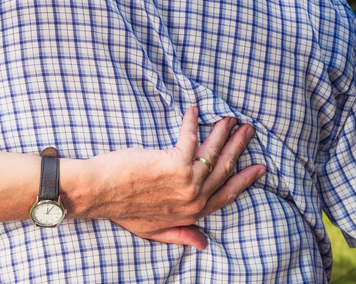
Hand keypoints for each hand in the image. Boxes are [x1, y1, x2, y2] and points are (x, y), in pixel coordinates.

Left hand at [85, 106, 264, 249]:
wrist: (97, 193)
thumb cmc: (120, 208)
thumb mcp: (152, 230)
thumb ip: (179, 234)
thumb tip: (203, 244)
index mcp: (190, 213)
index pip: (226, 195)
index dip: (244, 180)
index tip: (258, 168)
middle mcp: (193, 199)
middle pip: (225, 170)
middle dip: (240, 148)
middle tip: (249, 130)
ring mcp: (186, 182)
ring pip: (214, 153)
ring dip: (224, 132)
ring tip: (230, 118)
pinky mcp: (174, 163)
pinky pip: (191, 137)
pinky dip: (193, 122)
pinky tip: (194, 110)